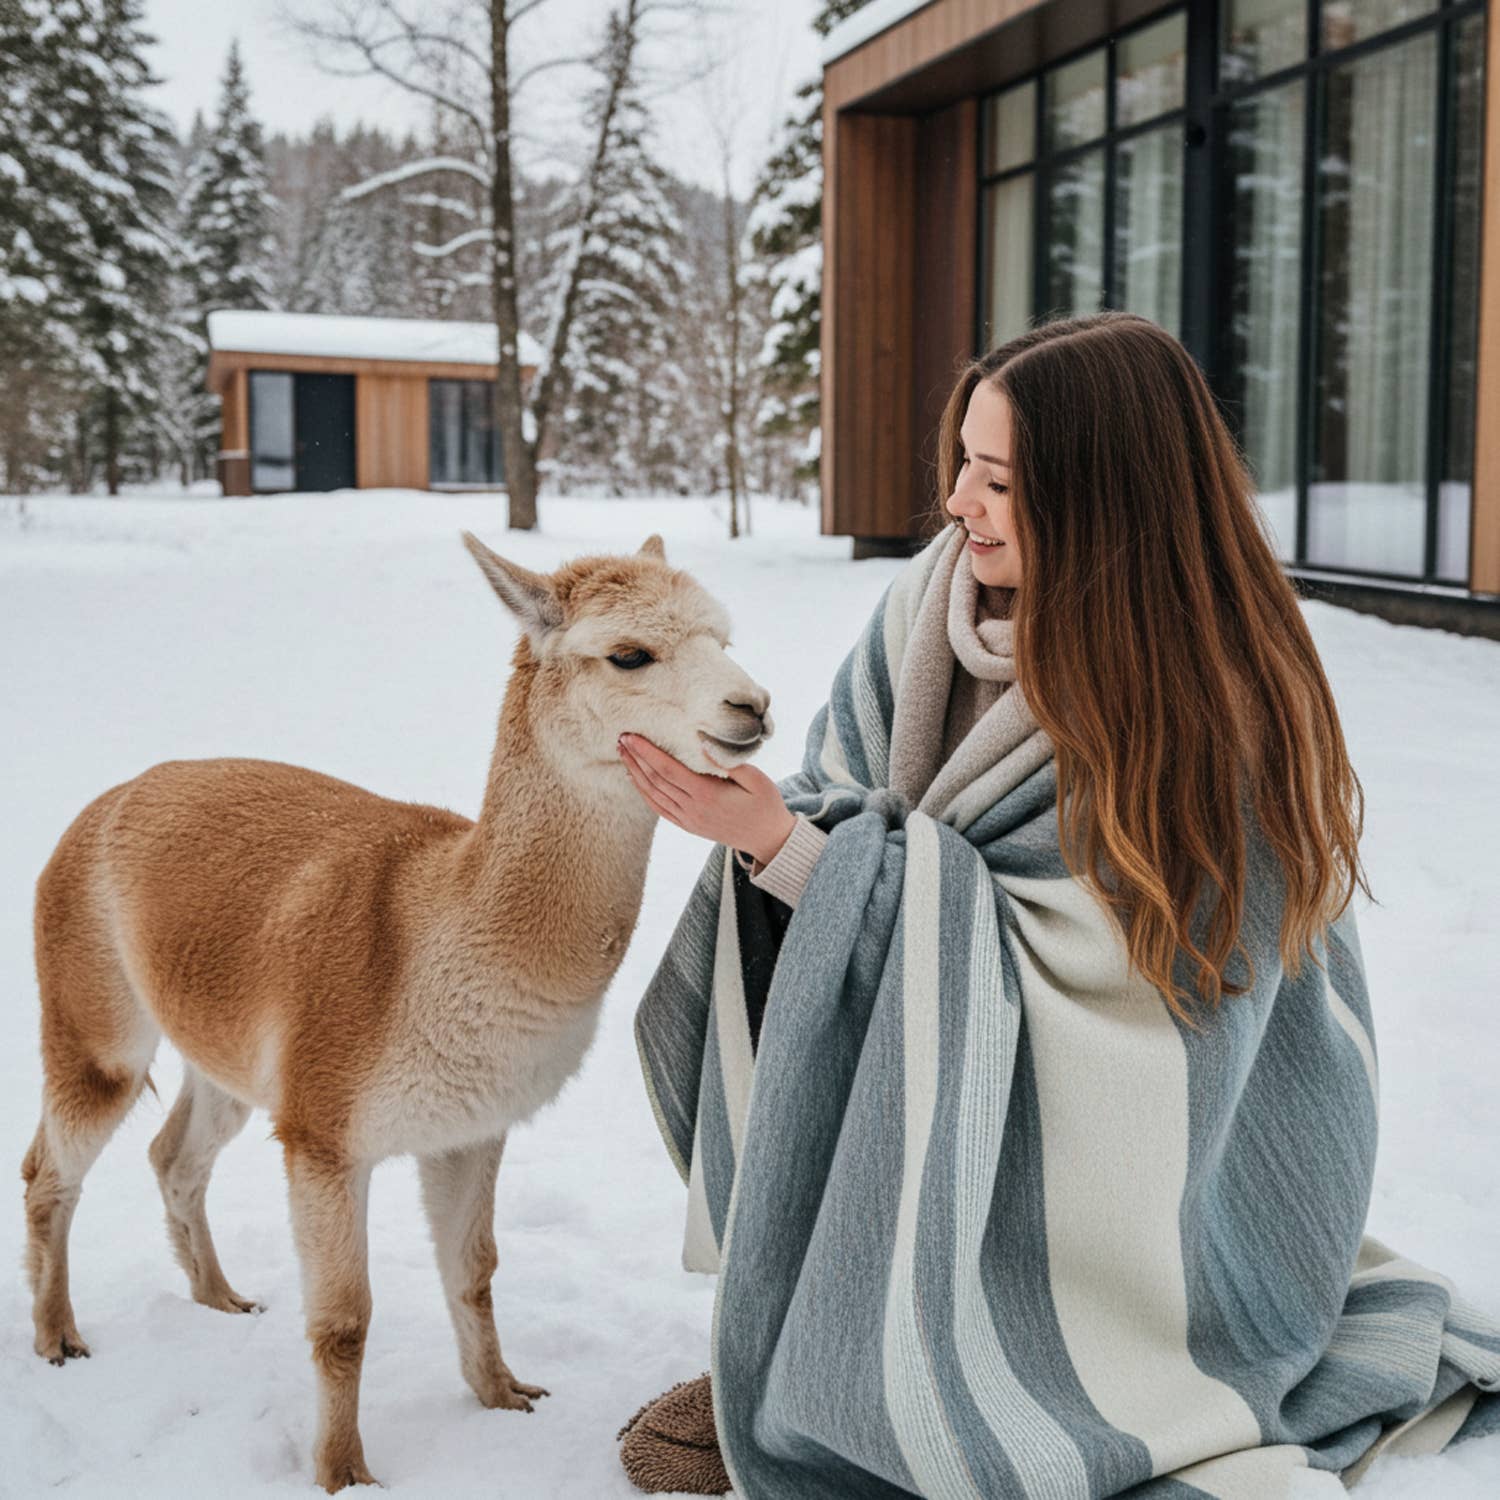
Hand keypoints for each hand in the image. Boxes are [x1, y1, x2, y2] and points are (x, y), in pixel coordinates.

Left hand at [618, 733, 795, 866]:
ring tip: (623, 754)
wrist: (769, 840)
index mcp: (707, 794)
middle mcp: (692, 809)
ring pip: (653, 795)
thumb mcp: (756, 779)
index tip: (631, 736)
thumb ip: (729, 761)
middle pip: (655, 780)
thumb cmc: (766, 804)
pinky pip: (660, 809)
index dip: (646, 752)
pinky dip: (644, 794)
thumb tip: (704, 742)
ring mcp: (689, 820)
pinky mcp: (689, 826)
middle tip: (621, 738)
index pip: (667, 769)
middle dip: (636, 758)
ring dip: (635, 774)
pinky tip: (636, 780)